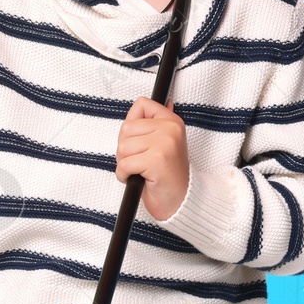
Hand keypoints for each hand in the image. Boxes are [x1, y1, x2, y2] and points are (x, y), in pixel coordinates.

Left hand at [116, 96, 188, 221]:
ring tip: (141, 171)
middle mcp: (170, 129)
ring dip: (124, 163)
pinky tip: (138, 179)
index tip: (141, 142)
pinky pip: (124, 164)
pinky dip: (124, 175)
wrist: (180, 202)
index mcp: (172, 121)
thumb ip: (156, 123)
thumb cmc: (168, 176)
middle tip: (141, 161)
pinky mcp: (156, 160)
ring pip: (123, 147)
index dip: (132, 125)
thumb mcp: (165, 144)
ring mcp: (164, 143)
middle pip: (126, 128)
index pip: (142, 104)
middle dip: (125, 148)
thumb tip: (156, 101)